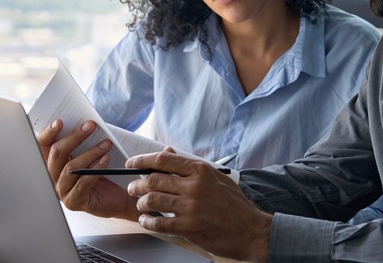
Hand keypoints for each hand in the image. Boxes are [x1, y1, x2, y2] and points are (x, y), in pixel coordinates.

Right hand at [36, 119, 140, 219]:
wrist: (119, 197)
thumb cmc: (105, 172)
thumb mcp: (91, 154)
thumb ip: (83, 142)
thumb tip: (85, 123)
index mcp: (54, 163)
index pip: (43, 146)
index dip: (49, 133)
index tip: (60, 121)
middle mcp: (53, 177)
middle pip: (57, 154)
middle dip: (74, 137)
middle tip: (91, 125)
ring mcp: (62, 191)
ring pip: (70, 168)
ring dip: (90, 153)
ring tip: (106, 144)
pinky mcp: (74, 202)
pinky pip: (82, 183)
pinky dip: (94, 170)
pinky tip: (105, 160)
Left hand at [126, 151, 271, 261]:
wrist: (250, 230)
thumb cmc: (234, 205)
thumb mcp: (216, 178)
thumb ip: (191, 167)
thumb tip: (168, 153)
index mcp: (200, 171)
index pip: (163, 160)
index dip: (142, 160)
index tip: (132, 163)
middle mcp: (194, 186)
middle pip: (153, 179)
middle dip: (137, 184)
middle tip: (133, 188)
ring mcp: (191, 207)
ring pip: (152, 200)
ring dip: (140, 203)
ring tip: (140, 205)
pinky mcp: (189, 226)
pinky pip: (159, 222)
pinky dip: (148, 221)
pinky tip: (146, 221)